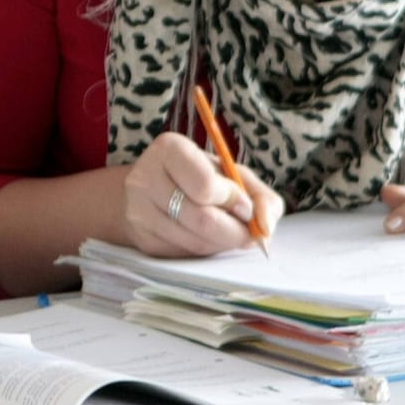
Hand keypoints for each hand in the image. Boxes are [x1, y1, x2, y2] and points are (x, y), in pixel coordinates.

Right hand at [122, 131, 285, 256]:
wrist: (151, 190)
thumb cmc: (199, 177)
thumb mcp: (232, 174)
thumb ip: (260, 196)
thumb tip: (265, 226)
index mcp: (169, 149)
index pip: (204, 186)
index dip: (233, 201)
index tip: (244, 205)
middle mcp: (145, 178)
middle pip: (202, 219)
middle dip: (234, 231)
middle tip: (246, 231)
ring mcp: (138, 211)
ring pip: (195, 242)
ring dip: (221, 243)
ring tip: (226, 232)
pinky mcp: (141, 239)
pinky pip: (184, 254)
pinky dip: (204, 250)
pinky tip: (204, 237)